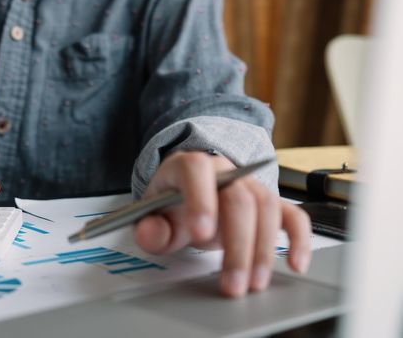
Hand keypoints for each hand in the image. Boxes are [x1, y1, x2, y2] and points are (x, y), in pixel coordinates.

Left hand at [134, 151, 310, 296]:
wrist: (190, 193)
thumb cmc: (172, 203)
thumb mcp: (153, 215)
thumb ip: (150, 227)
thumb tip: (151, 234)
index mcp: (189, 166)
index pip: (196, 171)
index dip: (201, 199)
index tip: (201, 233)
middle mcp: (225, 171)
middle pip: (239, 198)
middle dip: (237, 244)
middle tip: (232, 282)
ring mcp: (251, 185)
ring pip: (267, 207)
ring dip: (263, 249)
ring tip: (253, 283)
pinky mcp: (271, 203)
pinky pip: (292, 215)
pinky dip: (298, 239)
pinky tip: (295, 264)